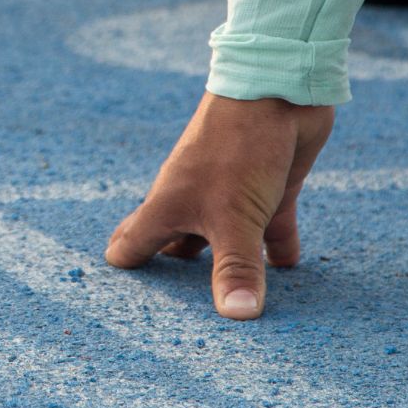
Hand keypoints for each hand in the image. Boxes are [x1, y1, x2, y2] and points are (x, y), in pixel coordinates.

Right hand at [105, 93, 334, 318]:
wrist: (278, 89)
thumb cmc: (238, 148)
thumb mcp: (234, 218)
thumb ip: (235, 269)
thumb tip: (237, 318)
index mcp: (169, 205)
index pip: (134, 242)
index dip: (125, 267)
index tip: (120, 304)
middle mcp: (195, 202)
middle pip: (176, 244)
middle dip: (174, 274)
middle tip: (167, 310)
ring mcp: (233, 195)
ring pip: (225, 240)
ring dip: (228, 266)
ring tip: (228, 301)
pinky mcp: (270, 189)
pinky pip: (270, 230)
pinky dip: (277, 252)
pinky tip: (288, 272)